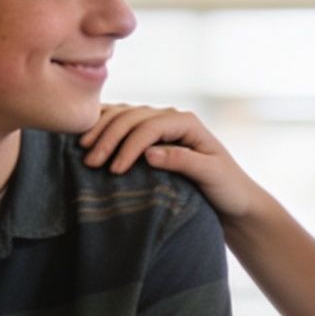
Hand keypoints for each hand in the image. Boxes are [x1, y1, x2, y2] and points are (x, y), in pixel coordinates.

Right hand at [80, 104, 270, 222]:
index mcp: (186, 122)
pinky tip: (87, 135)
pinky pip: (122, 123)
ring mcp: (158, 124)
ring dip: (101, 131)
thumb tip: (148, 153)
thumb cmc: (227, 188)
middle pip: (131, 117)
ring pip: (123, 116)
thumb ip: (182, 161)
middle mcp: (171, 117)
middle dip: (108, 137)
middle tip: (90, 162)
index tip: (115, 170)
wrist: (232, 199)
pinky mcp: (150, 136)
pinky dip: (103, 126)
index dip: (128, 145)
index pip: (149, 126)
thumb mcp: (211, 175)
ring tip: (82, 150)